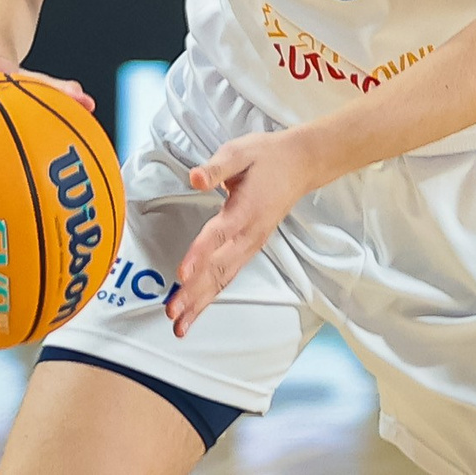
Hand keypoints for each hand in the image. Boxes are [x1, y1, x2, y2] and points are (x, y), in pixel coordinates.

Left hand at [168, 127, 330, 337]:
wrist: (302, 164)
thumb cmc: (268, 156)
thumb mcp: (241, 151)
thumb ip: (216, 167)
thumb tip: (195, 177)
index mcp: (246, 208)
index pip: (219, 234)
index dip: (200, 254)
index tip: (182, 273)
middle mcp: (250, 232)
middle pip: (219, 267)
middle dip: (194, 292)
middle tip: (173, 312)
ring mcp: (252, 243)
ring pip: (224, 277)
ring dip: (201, 301)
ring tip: (181, 324)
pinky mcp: (251, 247)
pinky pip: (230, 275)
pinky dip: (212, 295)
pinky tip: (198, 308)